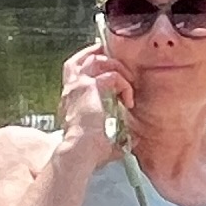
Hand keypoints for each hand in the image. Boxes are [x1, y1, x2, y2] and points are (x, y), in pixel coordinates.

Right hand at [54, 45, 129, 164]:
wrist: (80, 151)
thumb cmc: (89, 151)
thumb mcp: (103, 138)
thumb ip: (117, 135)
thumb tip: (134, 140)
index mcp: (72, 99)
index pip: (76, 71)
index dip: (93, 65)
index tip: (111, 71)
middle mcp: (72, 89)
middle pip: (83, 58)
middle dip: (102, 54)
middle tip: (121, 64)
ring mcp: (79, 86)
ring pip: (98, 60)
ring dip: (117, 69)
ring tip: (129, 85)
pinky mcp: (89, 87)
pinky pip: (112, 76)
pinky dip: (124, 86)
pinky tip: (128, 101)